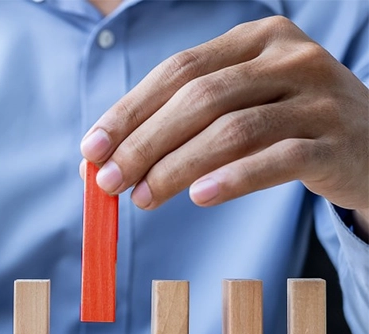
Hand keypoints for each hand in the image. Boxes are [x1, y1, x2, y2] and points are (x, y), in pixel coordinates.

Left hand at [79, 16, 368, 234]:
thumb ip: (177, 124)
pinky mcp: (336, 142)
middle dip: (145, 144)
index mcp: (255, 40)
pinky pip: (276, 160)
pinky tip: (200, 197)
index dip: (129, 111)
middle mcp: (289, 58)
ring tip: (144, 199)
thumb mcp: (237, 105)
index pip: (177, 70)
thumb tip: (100, 160)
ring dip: (177, 168)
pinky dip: (233, 180)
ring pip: (233, 130)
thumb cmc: (286, 123)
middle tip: (109, 182)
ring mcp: (318, 97)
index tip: (91, 149)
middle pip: (199, 99)